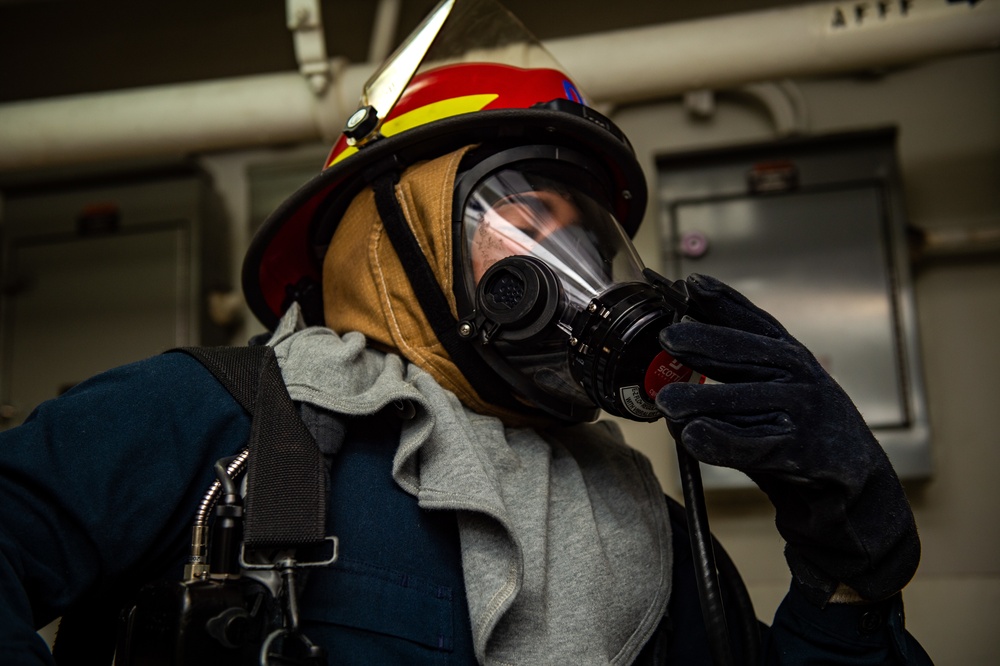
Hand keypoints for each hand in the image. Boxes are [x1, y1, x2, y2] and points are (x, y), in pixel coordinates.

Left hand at [656, 274, 919, 604]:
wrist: (849, 475)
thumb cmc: (795, 421)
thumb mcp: (771, 380)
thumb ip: (730, 362)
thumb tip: (671, 341)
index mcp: (786, 351)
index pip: (751, 319)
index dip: (721, 300)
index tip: (689, 285)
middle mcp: (796, 374)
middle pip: (745, 352)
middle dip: (705, 342)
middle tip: (668, 338)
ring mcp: (800, 410)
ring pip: (744, 399)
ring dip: (703, 399)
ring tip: (667, 401)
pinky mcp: (797, 450)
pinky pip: (751, 445)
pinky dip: (720, 441)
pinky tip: (693, 436)